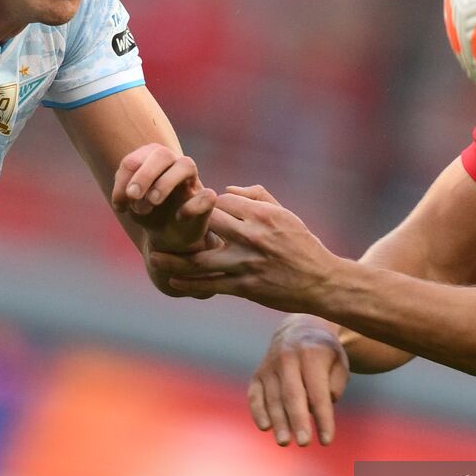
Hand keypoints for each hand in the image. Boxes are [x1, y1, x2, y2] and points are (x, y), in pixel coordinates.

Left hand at [111, 143, 216, 252]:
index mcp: (150, 160)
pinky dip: (193, 206)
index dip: (124, 180)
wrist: (168, 236)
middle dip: (144, 174)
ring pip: (186, 164)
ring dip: (165, 183)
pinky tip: (180, 217)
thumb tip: (130, 194)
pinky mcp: (205, 200)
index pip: (134, 160)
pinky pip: (207, 195)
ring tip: (152, 202)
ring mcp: (192, 180)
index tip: (120, 205)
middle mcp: (173, 163)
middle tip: (133, 196)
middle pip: (162, 154)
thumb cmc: (148, 213)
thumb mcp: (131, 205)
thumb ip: (124, 195)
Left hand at [149, 185, 338, 311]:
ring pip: (202, 259)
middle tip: (163, 224)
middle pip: (206, 224)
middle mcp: (253, 237)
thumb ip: (257, 196)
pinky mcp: (247, 287)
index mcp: (263, 215)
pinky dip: (190, 283)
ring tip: (154, 257)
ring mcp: (248, 263)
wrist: (321, 281)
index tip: (193, 208)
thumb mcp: (285, 214)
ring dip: (175, 259)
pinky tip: (172, 281)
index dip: (206, 203)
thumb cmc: (303, 245)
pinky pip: (212, 285)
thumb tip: (226, 189)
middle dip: (183, 222)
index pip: (222, 201)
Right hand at [248, 313, 349, 445]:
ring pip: (273, 397)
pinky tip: (265, 427)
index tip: (327, 440)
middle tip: (304, 443)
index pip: (318, 392)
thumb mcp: (340, 363)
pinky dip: (258, 411)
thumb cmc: (325, 354)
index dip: (323, 417)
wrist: (299, 329)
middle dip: (298, 420)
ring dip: (278, 422)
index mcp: (312, 354)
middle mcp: (288, 358)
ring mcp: (270, 365)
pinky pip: (255, 395)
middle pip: (293, 394)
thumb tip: (318, 405)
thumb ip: (335, 384)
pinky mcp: (258, 374)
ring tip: (284, 442)